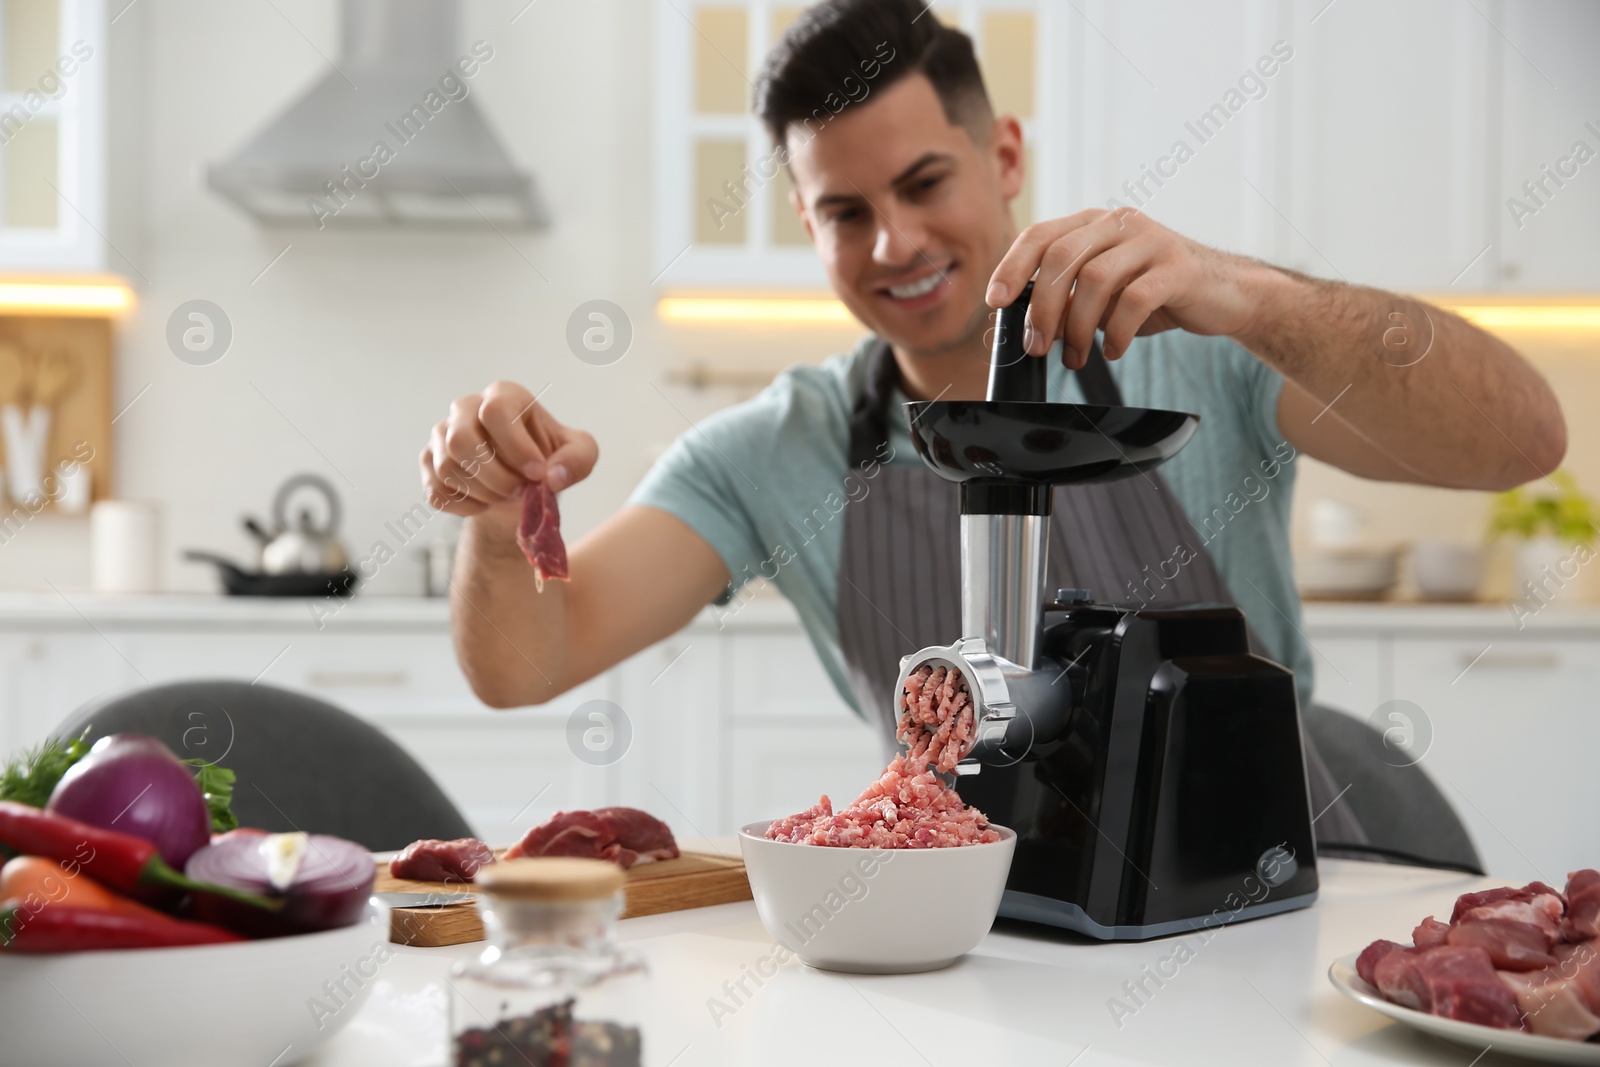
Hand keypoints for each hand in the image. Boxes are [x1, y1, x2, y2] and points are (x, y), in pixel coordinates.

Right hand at [420, 381, 598, 516]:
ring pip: (447, 468)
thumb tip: (552, 475)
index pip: (496, 410)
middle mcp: (466, 408)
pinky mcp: (429, 463)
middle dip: (494, 476)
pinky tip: (485, 504)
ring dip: (483, 493)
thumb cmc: (548, 460)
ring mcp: (442, 434)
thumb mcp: (578, 456)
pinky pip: (436, 491)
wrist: (520, 486)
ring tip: (506, 497)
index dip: (516, 447)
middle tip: (519, 492)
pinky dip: (465, 507)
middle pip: (461, 439)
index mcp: (504, 395)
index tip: (537, 473)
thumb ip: (577, 460)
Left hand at [985, 208, 1261, 366]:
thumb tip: (1024, 330)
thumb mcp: (1103, 296)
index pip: (1040, 235)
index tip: (995, 302)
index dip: (1012, 267)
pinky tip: (1112, 351)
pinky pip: (1134, 300)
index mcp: (1094, 224)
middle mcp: (1120, 223)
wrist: (1224, 295)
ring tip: (1075, 358)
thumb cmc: (1154, 294)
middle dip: (1042, 309)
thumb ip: (1067, 302)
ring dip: (1077, 328)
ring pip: (1095, 280)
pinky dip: (1115, 333)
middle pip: (1062, 258)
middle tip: (1037, 347)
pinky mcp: (1179, 268)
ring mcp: (1151, 241)